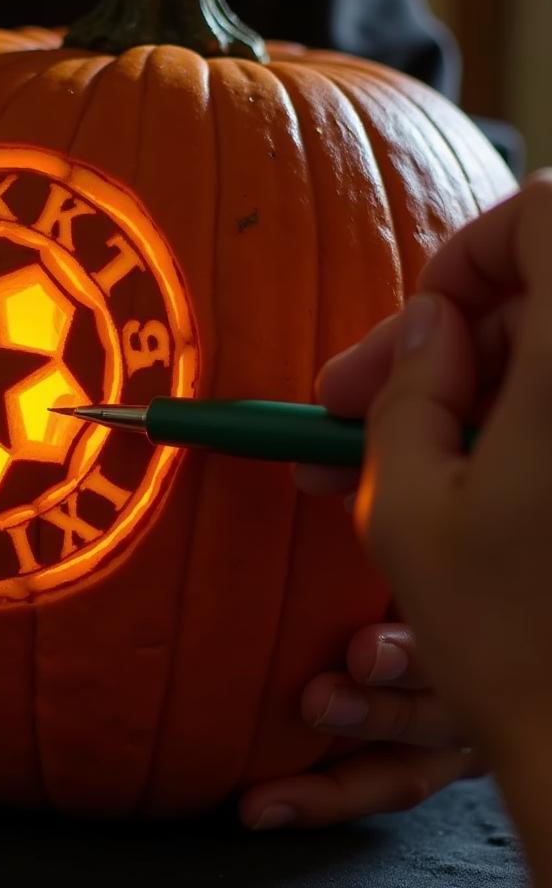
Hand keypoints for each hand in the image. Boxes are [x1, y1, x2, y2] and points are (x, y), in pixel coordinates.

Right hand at [276, 173, 551, 875]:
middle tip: (355, 401)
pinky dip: (515, 427)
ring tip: (387, 456)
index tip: (421, 321)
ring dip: (472, 391)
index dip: (478, 248)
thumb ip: (405, 393)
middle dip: (448, 341)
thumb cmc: (507, 640)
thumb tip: (423, 330)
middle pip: (544, 297)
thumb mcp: (407, 508)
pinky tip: (455, 474)